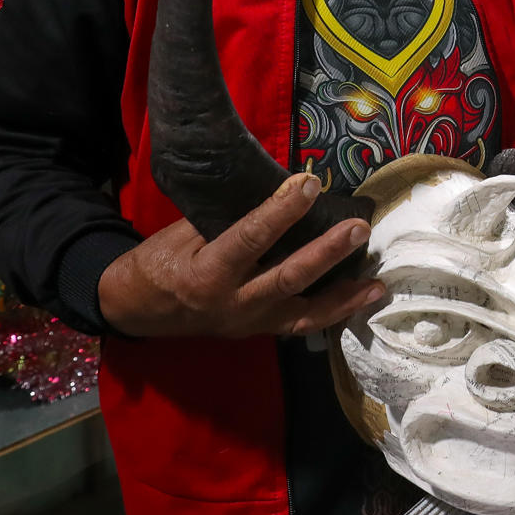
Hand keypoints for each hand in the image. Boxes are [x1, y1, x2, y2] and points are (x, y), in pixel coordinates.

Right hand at [99, 172, 382, 337]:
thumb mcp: (180, 235)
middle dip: (326, 252)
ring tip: (378, 280)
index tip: (308, 182)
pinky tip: (364, 298)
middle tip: (357, 228)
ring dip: (344, 294)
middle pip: (288, 277)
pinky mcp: (261, 331)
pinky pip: (304, 324)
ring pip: (305, 311)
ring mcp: (250, 323)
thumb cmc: (159, 262)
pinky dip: (336, 312)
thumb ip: (225, 220)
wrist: (137, 310)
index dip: (281, 211)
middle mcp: (233, 303)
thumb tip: (275, 192)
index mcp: (207, 274)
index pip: (251, 238)